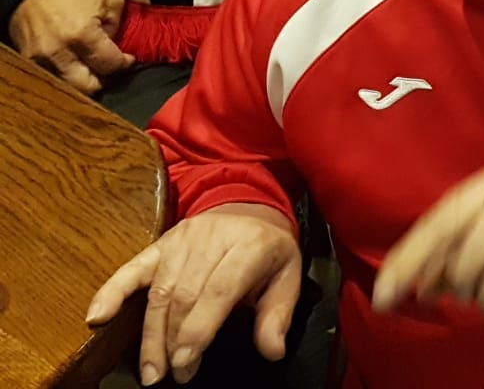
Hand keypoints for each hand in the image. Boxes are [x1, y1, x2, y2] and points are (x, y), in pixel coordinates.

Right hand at [7, 0, 132, 94]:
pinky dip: (66, 73)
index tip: (127, 59)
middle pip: (88, 87)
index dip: (124, 64)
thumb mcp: (110, 0)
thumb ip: (118, 27)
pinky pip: (52, 76)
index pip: (110, 66)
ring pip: (69, 86)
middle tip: (110, 67)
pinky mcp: (28, 59)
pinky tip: (75, 60)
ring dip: (84, 79)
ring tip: (92, 64)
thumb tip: (118, 47)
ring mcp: (41, 59)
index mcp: (83, 35)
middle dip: (104, 79)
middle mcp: (60, 52)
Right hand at [87, 202, 299, 385]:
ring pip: (159, 290)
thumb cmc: (267, 251)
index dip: (198, 328)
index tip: (186, 363)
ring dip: (150, 333)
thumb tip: (272, 350)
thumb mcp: (288, 276)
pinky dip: (112, 293)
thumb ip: (277, 314)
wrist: (249, 208)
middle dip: (172, 341)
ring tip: (149, 368)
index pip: (218, 289)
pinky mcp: (160, 243)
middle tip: (168, 375)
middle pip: (184, 294)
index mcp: (250, 245)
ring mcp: (182, 239)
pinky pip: (132, 269)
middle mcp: (212, 238)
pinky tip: (97, 318)